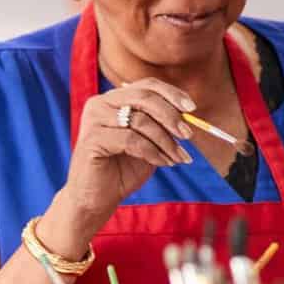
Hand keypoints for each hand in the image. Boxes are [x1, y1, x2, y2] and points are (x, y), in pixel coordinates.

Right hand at [58, 78, 193, 240]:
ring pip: (141, 121)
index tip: (192, 108)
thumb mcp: (151, 141)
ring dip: (166, 141)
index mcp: (115, 99)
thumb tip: (189, 113)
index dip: (172, 94)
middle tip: (188, 135)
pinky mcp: (91, 139)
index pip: (148, 85)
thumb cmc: (125, 167)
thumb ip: (164, 124)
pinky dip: (153, 152)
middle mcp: (101, 103)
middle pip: (145, 98)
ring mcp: (93, 120)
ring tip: (178, 157)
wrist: (98, 197)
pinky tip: (162, 163)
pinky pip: (132, 140)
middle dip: (172, 116)